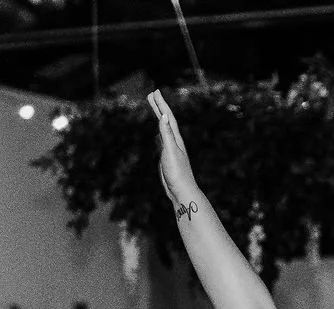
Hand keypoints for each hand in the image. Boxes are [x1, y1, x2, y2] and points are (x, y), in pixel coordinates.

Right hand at [148, 90, 200, 206]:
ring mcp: (171, 150)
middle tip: (152, 94)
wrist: (181, 191)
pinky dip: (159, 134)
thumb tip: (164, 116)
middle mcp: (174, 142)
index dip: (161, 104)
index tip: (155, 91)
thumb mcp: (170, 151)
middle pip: (166, 120)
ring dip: (159, 118)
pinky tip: (157, 134)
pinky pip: (162, 141)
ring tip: (154, 108)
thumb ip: (166, 134)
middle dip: (159, 107)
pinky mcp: (167, 158)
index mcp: (175, 139)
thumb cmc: (177, 172)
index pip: (167, 117)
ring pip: (163, 129)